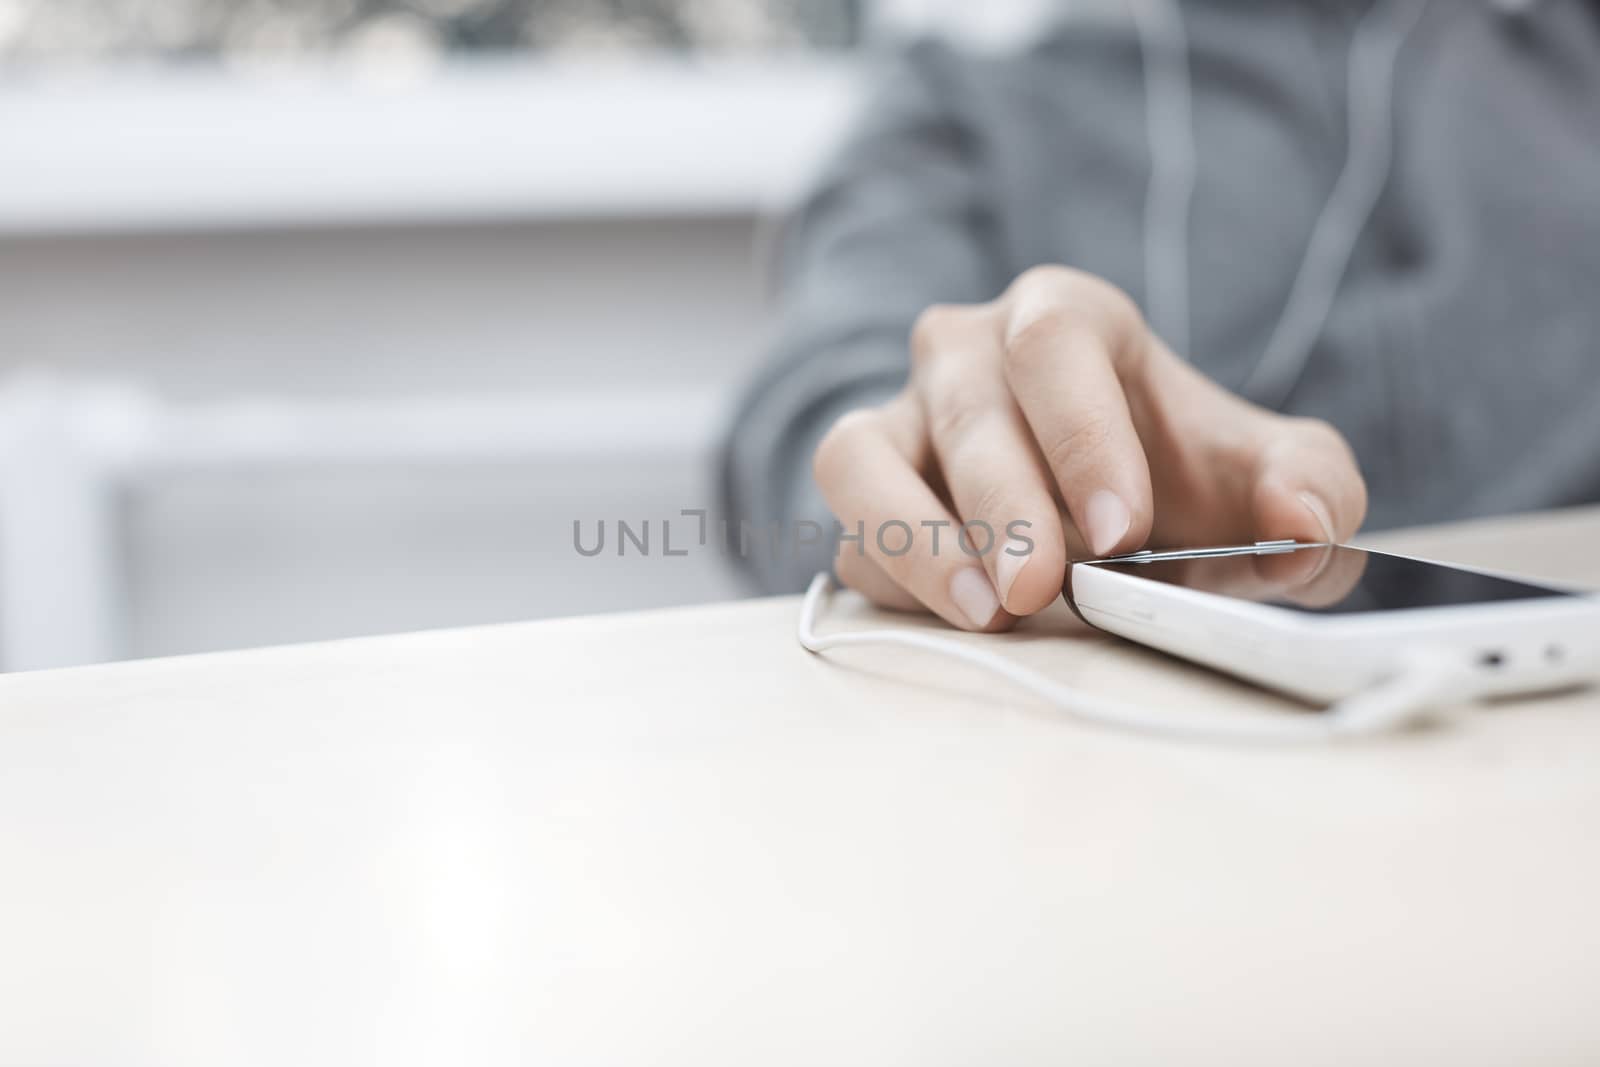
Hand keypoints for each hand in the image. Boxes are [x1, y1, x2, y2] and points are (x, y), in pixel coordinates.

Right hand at [812, 266, 1367, 630]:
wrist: (1122, 525)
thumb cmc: (1186, 484)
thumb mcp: (1274, 477)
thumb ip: (1314, 487)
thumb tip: (1302, 524)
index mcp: (1064, 319)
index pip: (1053, 336)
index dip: (1080, 428)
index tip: (1121, 529)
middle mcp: (968, 355)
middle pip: (966, 401)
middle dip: (1003, 502)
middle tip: (1043, 588)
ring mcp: (902, 422)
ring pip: (862, 455)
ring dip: (916, 537)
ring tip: (986, 613)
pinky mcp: (866, 498)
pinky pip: (848, 530)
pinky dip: (892, 579)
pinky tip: (958, 621)